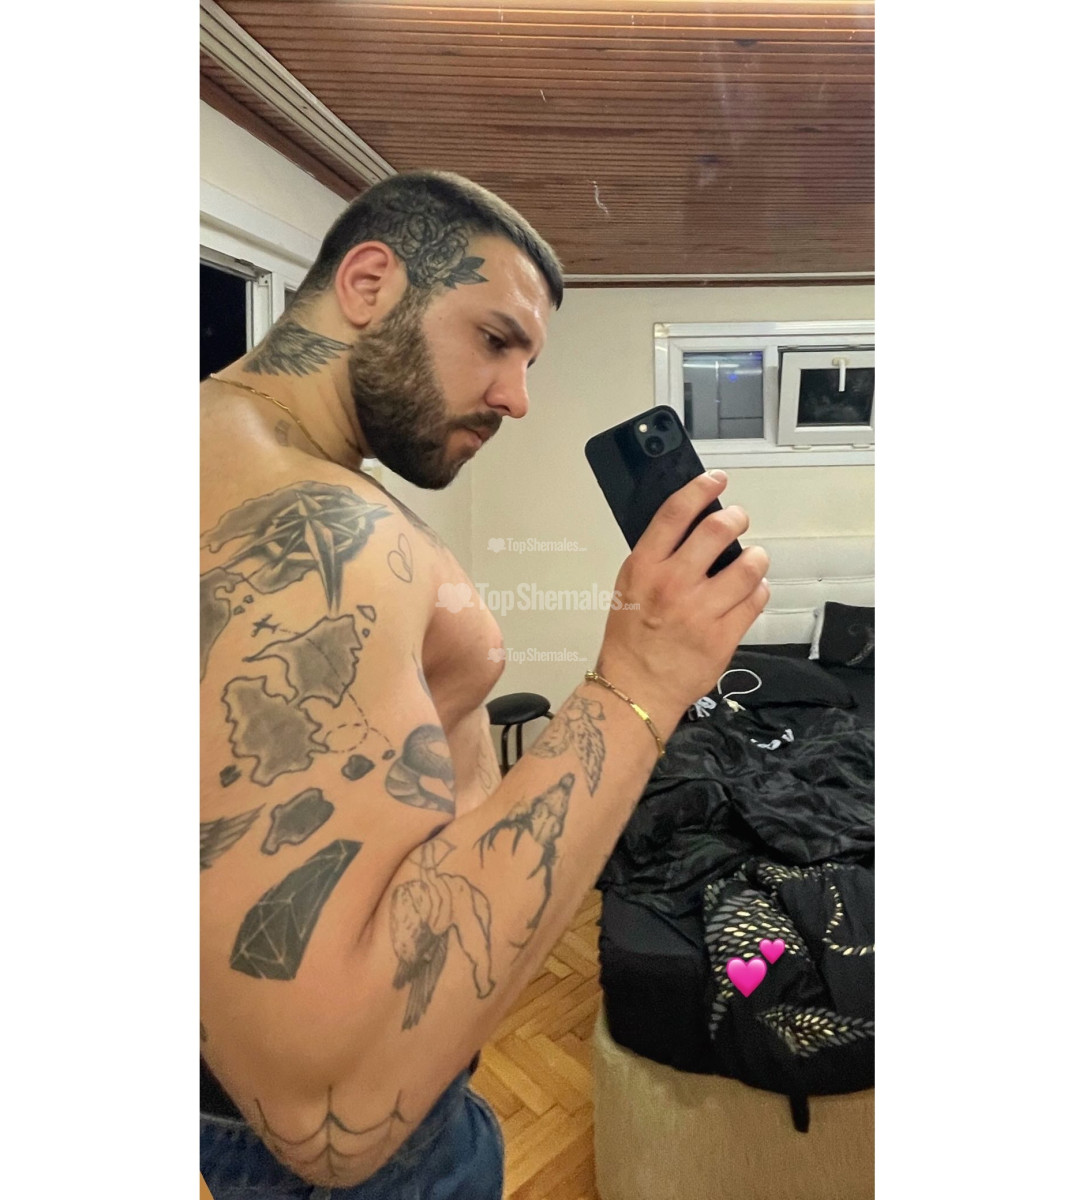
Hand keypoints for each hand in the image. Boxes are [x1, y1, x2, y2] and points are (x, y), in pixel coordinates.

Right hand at [596, 471, 769, 733]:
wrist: (636, 689)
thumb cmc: (630, 640)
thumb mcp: (630, 587)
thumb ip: (657, 556)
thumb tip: (691, 525)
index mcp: (644, 568)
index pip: (675, 513)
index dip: (700, 488)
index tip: (716, 479)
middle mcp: (673, 584)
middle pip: (718, 529)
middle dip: (736, 517)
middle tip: (739, 519)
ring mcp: (700, 611)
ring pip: (748, 565)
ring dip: (756, 556)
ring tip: (753, 558)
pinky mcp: (723, 635)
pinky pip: (756, 599)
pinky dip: (759, 589)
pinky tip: (750, 591)